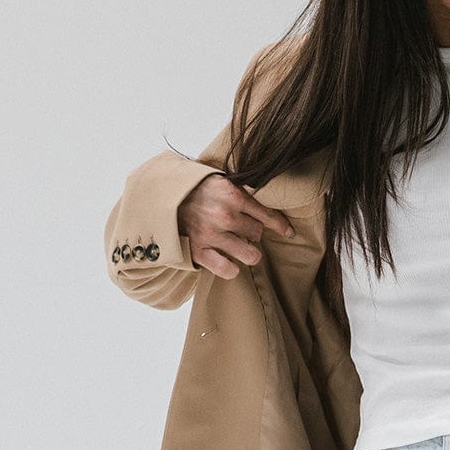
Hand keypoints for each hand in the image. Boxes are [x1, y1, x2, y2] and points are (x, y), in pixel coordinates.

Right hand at [177, 172, 295, 279]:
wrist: (161, 200)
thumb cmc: (194, 190)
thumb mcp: (219, 180)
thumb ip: (241, 189)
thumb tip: (267, 197)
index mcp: (232, 194)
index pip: (266, 214)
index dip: (280, 225)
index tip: (289, 232)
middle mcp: (224, 215)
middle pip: (258, 234)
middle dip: (254, 233)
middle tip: (242, 231)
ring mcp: (212, 235)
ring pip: (250, 254)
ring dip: (248, 252)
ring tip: (240, 248)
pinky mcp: (199, 252)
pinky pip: (228, 269)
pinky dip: (232, 268)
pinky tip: (230, 262)